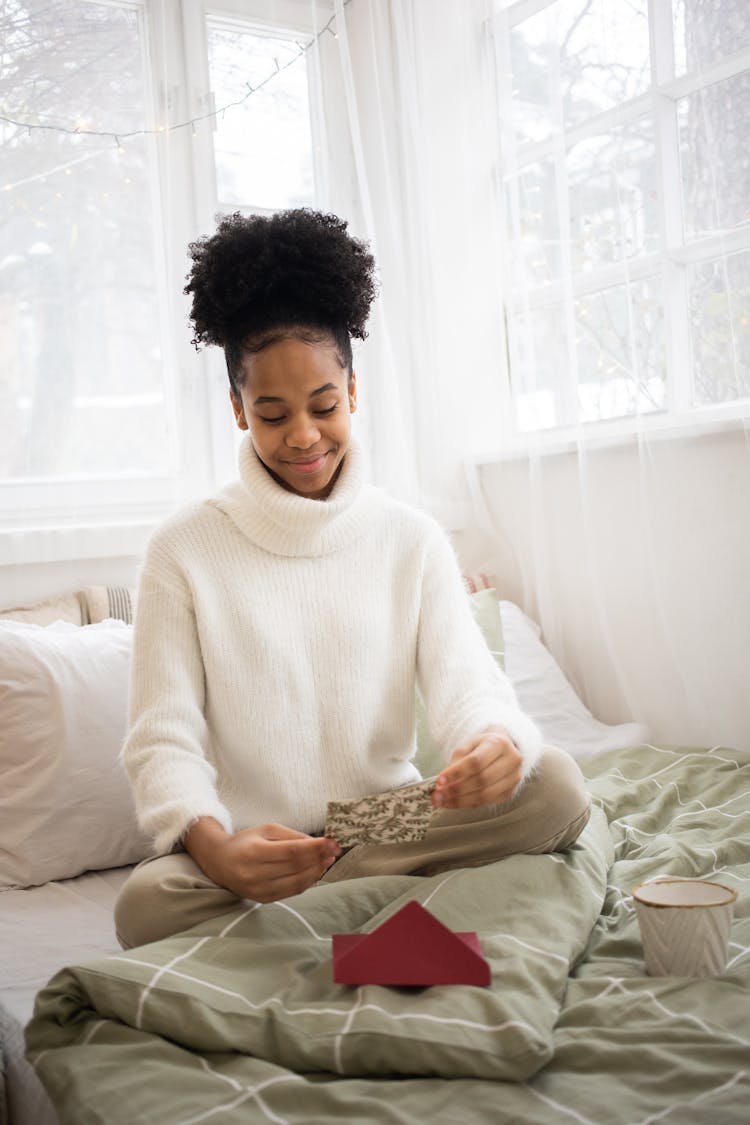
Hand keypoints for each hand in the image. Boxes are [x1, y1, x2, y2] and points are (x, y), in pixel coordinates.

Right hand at [184, 818, 341, 902]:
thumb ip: (293, 836)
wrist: (219, 861)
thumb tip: (320, 844)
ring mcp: (258, 890)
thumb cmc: (246, 841)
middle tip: (335, 851)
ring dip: (316, 872)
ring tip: (327, 861)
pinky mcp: (262, 899)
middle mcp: (254, 874)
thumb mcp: (267, 830)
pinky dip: (306, 882)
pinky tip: (315, 872)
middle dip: (319, 859)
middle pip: (296, 867)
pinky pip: (290, 892)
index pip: (292, 852)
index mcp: (254, 852)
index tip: (332, 843)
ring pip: (296, 883)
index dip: (315, 848)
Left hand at [431, 726, 522, 809]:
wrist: (503, 749)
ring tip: (442, 802)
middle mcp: (511, 760)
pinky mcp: (510, 792)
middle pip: (481, 780)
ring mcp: (513, 778)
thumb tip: (442, 784)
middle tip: (437, 795)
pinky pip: (487, 802)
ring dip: (460, 801)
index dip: (456, 773)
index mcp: (499, 743)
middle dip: (456, 790)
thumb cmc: (482, 746)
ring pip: (485, 795)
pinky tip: (454, 803)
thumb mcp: (468, 746)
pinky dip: (468, 804)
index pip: (476, 761)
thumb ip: (456, 762)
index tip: (439, 781)